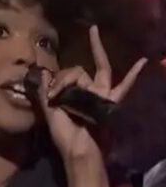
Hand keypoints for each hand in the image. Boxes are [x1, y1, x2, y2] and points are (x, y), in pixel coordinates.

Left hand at [37, 25, 146, 166]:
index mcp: (71, 95)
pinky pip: (124, 86)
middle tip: (92, 38)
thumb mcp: (50, 112)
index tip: (52, 95)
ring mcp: (100, 95)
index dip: (58, 80)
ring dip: (97, 53)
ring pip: (98, 71)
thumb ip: (45, 92)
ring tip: (95, 41)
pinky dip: (134, 74)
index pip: (67, 75)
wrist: (77, 148)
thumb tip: (43, 73)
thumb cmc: (63, 134)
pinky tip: (143, 60)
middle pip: (82, 70)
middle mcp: (87, 92)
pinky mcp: (109, 101)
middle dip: (84, 52)